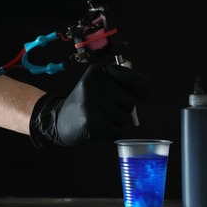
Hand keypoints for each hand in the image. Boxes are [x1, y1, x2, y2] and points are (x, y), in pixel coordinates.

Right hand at [29, 64, 148, 147]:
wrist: (60, 121)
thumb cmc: (88, 104)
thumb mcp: (101, 86)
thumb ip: (123, 84)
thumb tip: (146, 87)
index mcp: (98, 72)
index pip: (130, 77)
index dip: (142, 88)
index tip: (143, 95)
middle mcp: (93, 84)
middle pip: (129, 102)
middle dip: (123, 110)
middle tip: (105, 110)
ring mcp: (91, 102)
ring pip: (124, 118)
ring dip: (116, 123)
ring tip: (100, 118)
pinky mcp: (91, 121)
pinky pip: (117, 131)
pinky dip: (111, 134)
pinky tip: (97, 128)